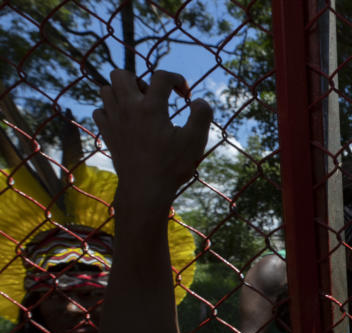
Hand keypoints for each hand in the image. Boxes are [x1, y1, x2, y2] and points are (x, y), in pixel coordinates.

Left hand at [93, 69, 211, 205]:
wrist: (145, 189)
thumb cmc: (172, 166)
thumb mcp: (196, 140)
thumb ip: (202, 114)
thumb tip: (198, 100)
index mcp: (151, 107)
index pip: (161, 76)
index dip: (177, 79)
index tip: (186, 95)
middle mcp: (128, 108)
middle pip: (120, 74)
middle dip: (139, 80)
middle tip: (153, 98)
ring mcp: (113, 120)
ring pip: (106, 89)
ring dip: (122, 93)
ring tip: (138, 107)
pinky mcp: (107, 133)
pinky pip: (100, 111)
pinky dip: (110, 110)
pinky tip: (125, 121)